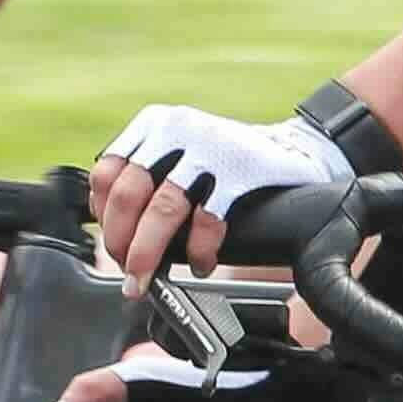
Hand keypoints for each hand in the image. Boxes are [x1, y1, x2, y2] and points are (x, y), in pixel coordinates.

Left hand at [88, 100, 349, 287]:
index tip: (113, 245)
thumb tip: (119, 232)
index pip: (107, 172)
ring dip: (148, 253)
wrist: (299, 147)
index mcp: (156, 123)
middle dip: (121, 242)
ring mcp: (210, 147)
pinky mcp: (242, 169)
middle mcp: (177, 129)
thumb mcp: (184, 152)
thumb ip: (152, 176)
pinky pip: (208, 218)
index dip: (103, 216)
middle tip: (128, 272)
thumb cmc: (234, 160)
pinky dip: (199, 249)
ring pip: (162, 209)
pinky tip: (201, 263)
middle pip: (129, 194)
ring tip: (147, 279)